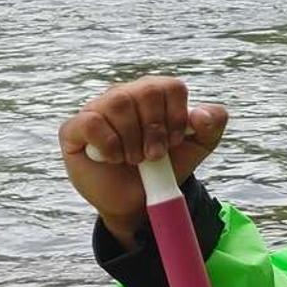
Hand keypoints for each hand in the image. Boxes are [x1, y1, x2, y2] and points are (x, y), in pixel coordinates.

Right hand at [59, 76, 227, 248]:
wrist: (136, 200)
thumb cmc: (165, 167)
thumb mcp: (198, 147)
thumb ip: (212, 125)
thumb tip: (200, 114)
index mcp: (156, 93)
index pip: (171, 86)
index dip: (176, 117)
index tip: (175, 142)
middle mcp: (126, 94)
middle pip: (146, 92)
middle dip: (155, 131)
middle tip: (153, 155)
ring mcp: (99, 108)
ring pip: (118, 103)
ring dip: (132, 140)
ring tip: (134, 158)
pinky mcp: (74, 128)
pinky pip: (90, 121)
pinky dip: (107, 144)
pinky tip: (112, 157)